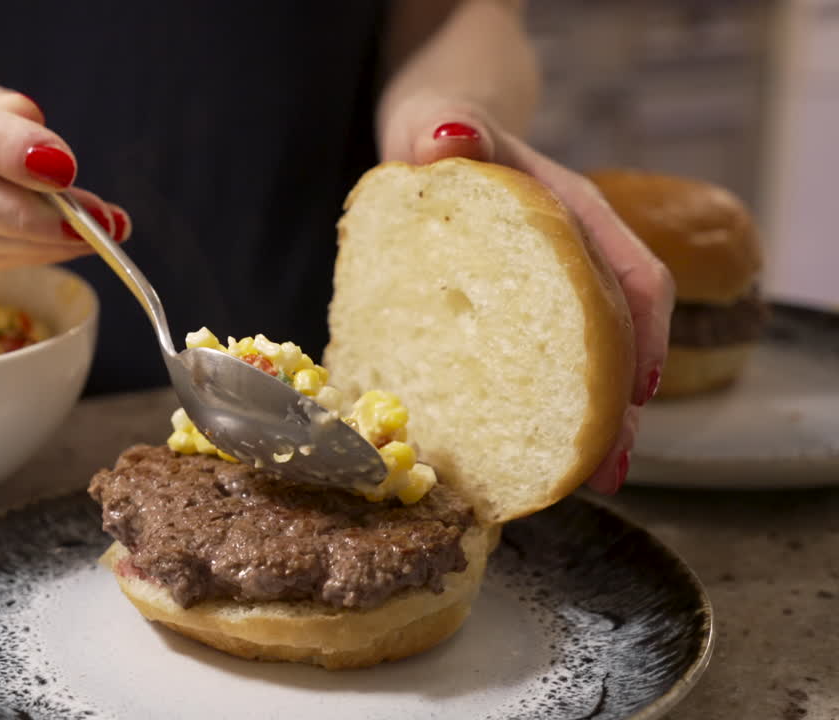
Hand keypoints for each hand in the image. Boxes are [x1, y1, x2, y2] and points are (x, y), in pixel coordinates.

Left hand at [381, 94, 675, 493]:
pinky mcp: (514, 318)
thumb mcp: (437, 124)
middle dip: (621, 403)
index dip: (643, 333)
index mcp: (572, 214)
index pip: (631, 272)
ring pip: (587, 362)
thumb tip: (444, 137)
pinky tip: (529, 457)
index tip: (641, 388)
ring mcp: (549, 292)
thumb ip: (442, 128)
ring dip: (591, 422)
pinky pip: (541, 369)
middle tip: (611, 467)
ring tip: (586, 480)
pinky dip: (543, 414)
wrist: (434, 138)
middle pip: (620, 335)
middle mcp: (574, 259)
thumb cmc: (443, 131)